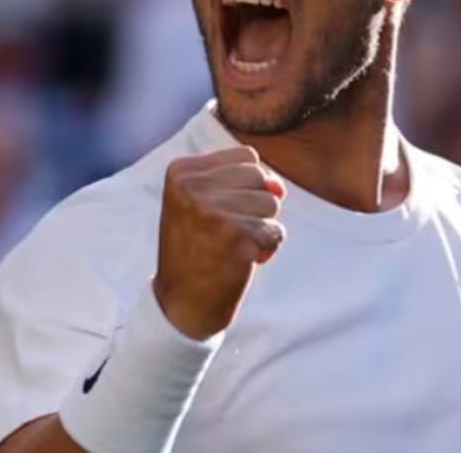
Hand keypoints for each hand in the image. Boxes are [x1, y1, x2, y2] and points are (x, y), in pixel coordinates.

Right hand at [153, 146, 286, 340]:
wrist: (182, 303)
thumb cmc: (198, 249)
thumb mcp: (202, 202)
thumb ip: (241, 181)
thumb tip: (279, 188)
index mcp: (181, 171)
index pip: (246, 156)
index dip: (249, 185)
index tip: (223, 211)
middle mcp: (193, 187)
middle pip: (260, 177)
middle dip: (256, 206)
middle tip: (227, 232)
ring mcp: (213, 211)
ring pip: (271, 203)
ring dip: (261, 228)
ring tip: (232, 246)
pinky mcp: (236, 237)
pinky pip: (276, 231)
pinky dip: (267, 248)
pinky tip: (241, 260)